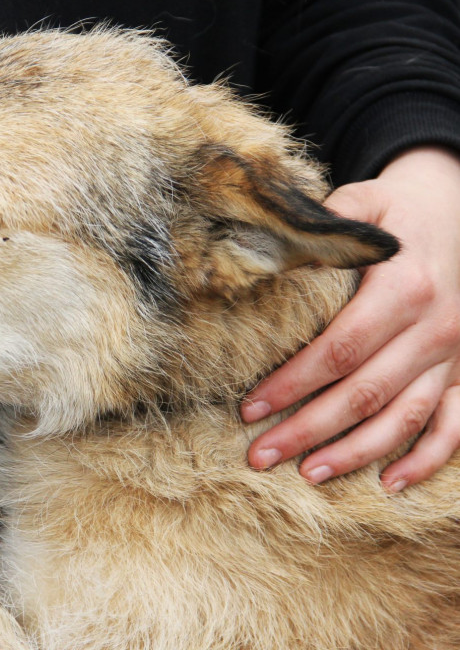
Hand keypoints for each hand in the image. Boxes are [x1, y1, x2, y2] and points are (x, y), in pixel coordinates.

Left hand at [241, 146, 459, 490]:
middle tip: (260, 454)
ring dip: (356, 452)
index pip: (340, 349)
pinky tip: (390, 483)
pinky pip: (454, 424)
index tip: (250, 406)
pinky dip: (427, 458)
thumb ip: (318, 229)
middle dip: (308, 428)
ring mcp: (454, 355)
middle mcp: (434, 328)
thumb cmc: (396, 213)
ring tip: (308, 474)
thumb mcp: (360, 205)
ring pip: (404, 417)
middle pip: (364, 393)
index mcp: (404, 288)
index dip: (293, 383)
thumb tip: (265, 258)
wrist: (458, 209)